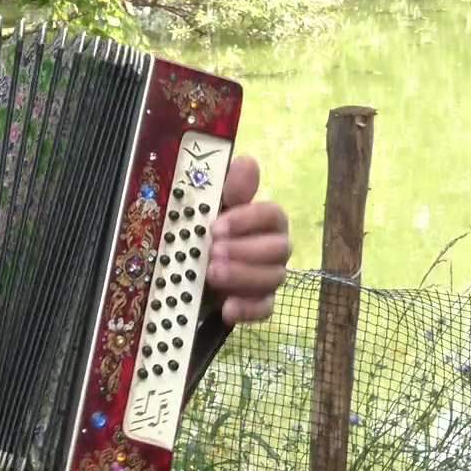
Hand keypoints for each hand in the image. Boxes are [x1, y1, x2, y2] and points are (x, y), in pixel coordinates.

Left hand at [206, 155, 290, 324]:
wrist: (191, 269)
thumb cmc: (207, 231)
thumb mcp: (212, 206)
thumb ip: (232, 187)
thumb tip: (247, 161)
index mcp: (265, 221)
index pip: (273, 215)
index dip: (247, 220)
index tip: (216, 226)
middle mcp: (274, 248)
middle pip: (279, 248)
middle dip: (245, 250)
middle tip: (213, 251)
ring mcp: (268, 277)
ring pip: (273, 278)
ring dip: (242, 275)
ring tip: (212, 274)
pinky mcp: (258, 303)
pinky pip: (265, 309)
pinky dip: (247, 309)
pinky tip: (227, 308)